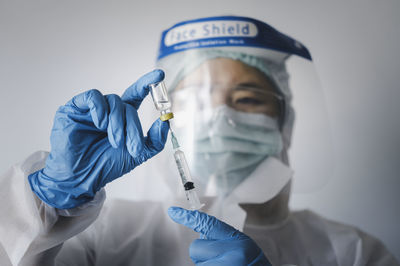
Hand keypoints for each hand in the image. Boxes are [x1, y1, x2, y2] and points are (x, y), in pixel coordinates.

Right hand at [28, 69, 168, 208]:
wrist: (82, 178)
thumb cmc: (107, 165)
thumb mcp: (138, 154)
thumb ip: (155, 140)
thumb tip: (165, 121)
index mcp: (122, 118)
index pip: (136, 95)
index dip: (147, 84)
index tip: (159, 75)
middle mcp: (108, 110)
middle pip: (127, 105)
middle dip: (133, 126)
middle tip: (133, 147)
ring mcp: (91, 109)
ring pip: (113, 101)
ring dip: (118, 123)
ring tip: (115, 142)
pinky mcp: (74, 108)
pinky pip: (92, 97)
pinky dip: (100, 109)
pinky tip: (100, 124)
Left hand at [168, 207, 271, 265]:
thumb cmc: (255, 265)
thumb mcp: (244, 248)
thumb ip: (224, 240)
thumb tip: (202, 239)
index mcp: (238, 240)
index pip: (208, 223)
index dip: (188, 217)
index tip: (173, 212)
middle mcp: (231, 253)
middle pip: (195, 247)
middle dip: (202, 254)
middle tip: (220, 260)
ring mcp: (225, 265)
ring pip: (198, 263)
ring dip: (208, 265)